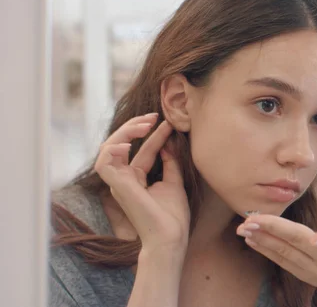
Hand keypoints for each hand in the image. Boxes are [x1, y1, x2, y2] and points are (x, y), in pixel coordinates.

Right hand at [94, 113, 189, 255]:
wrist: (170, 236)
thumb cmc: (173, 215)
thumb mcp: (174, 182)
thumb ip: (170, 162)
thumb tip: (169, 142)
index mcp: (136, 178)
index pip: (142, 150)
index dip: (154, 135)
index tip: (169, 123)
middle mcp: (124, 178)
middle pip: (122, 144)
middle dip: (135, 127)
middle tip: (154, 117)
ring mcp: (117, 182)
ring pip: (109, 148)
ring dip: (125, 132)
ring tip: (145, 125)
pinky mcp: (116, 186)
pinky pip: (104, 162)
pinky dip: (114, 149)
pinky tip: (130, 144)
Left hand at [236, 189, 316, 305]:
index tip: (316, 239)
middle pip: (300, 245)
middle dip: (274, 231)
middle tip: (252, 220)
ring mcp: (312, 270)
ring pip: (284, 254)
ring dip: (262, 240)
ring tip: (244, 227)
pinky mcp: (300, 273)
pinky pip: (279, 260)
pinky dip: (263, 248)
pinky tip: (249, 238)